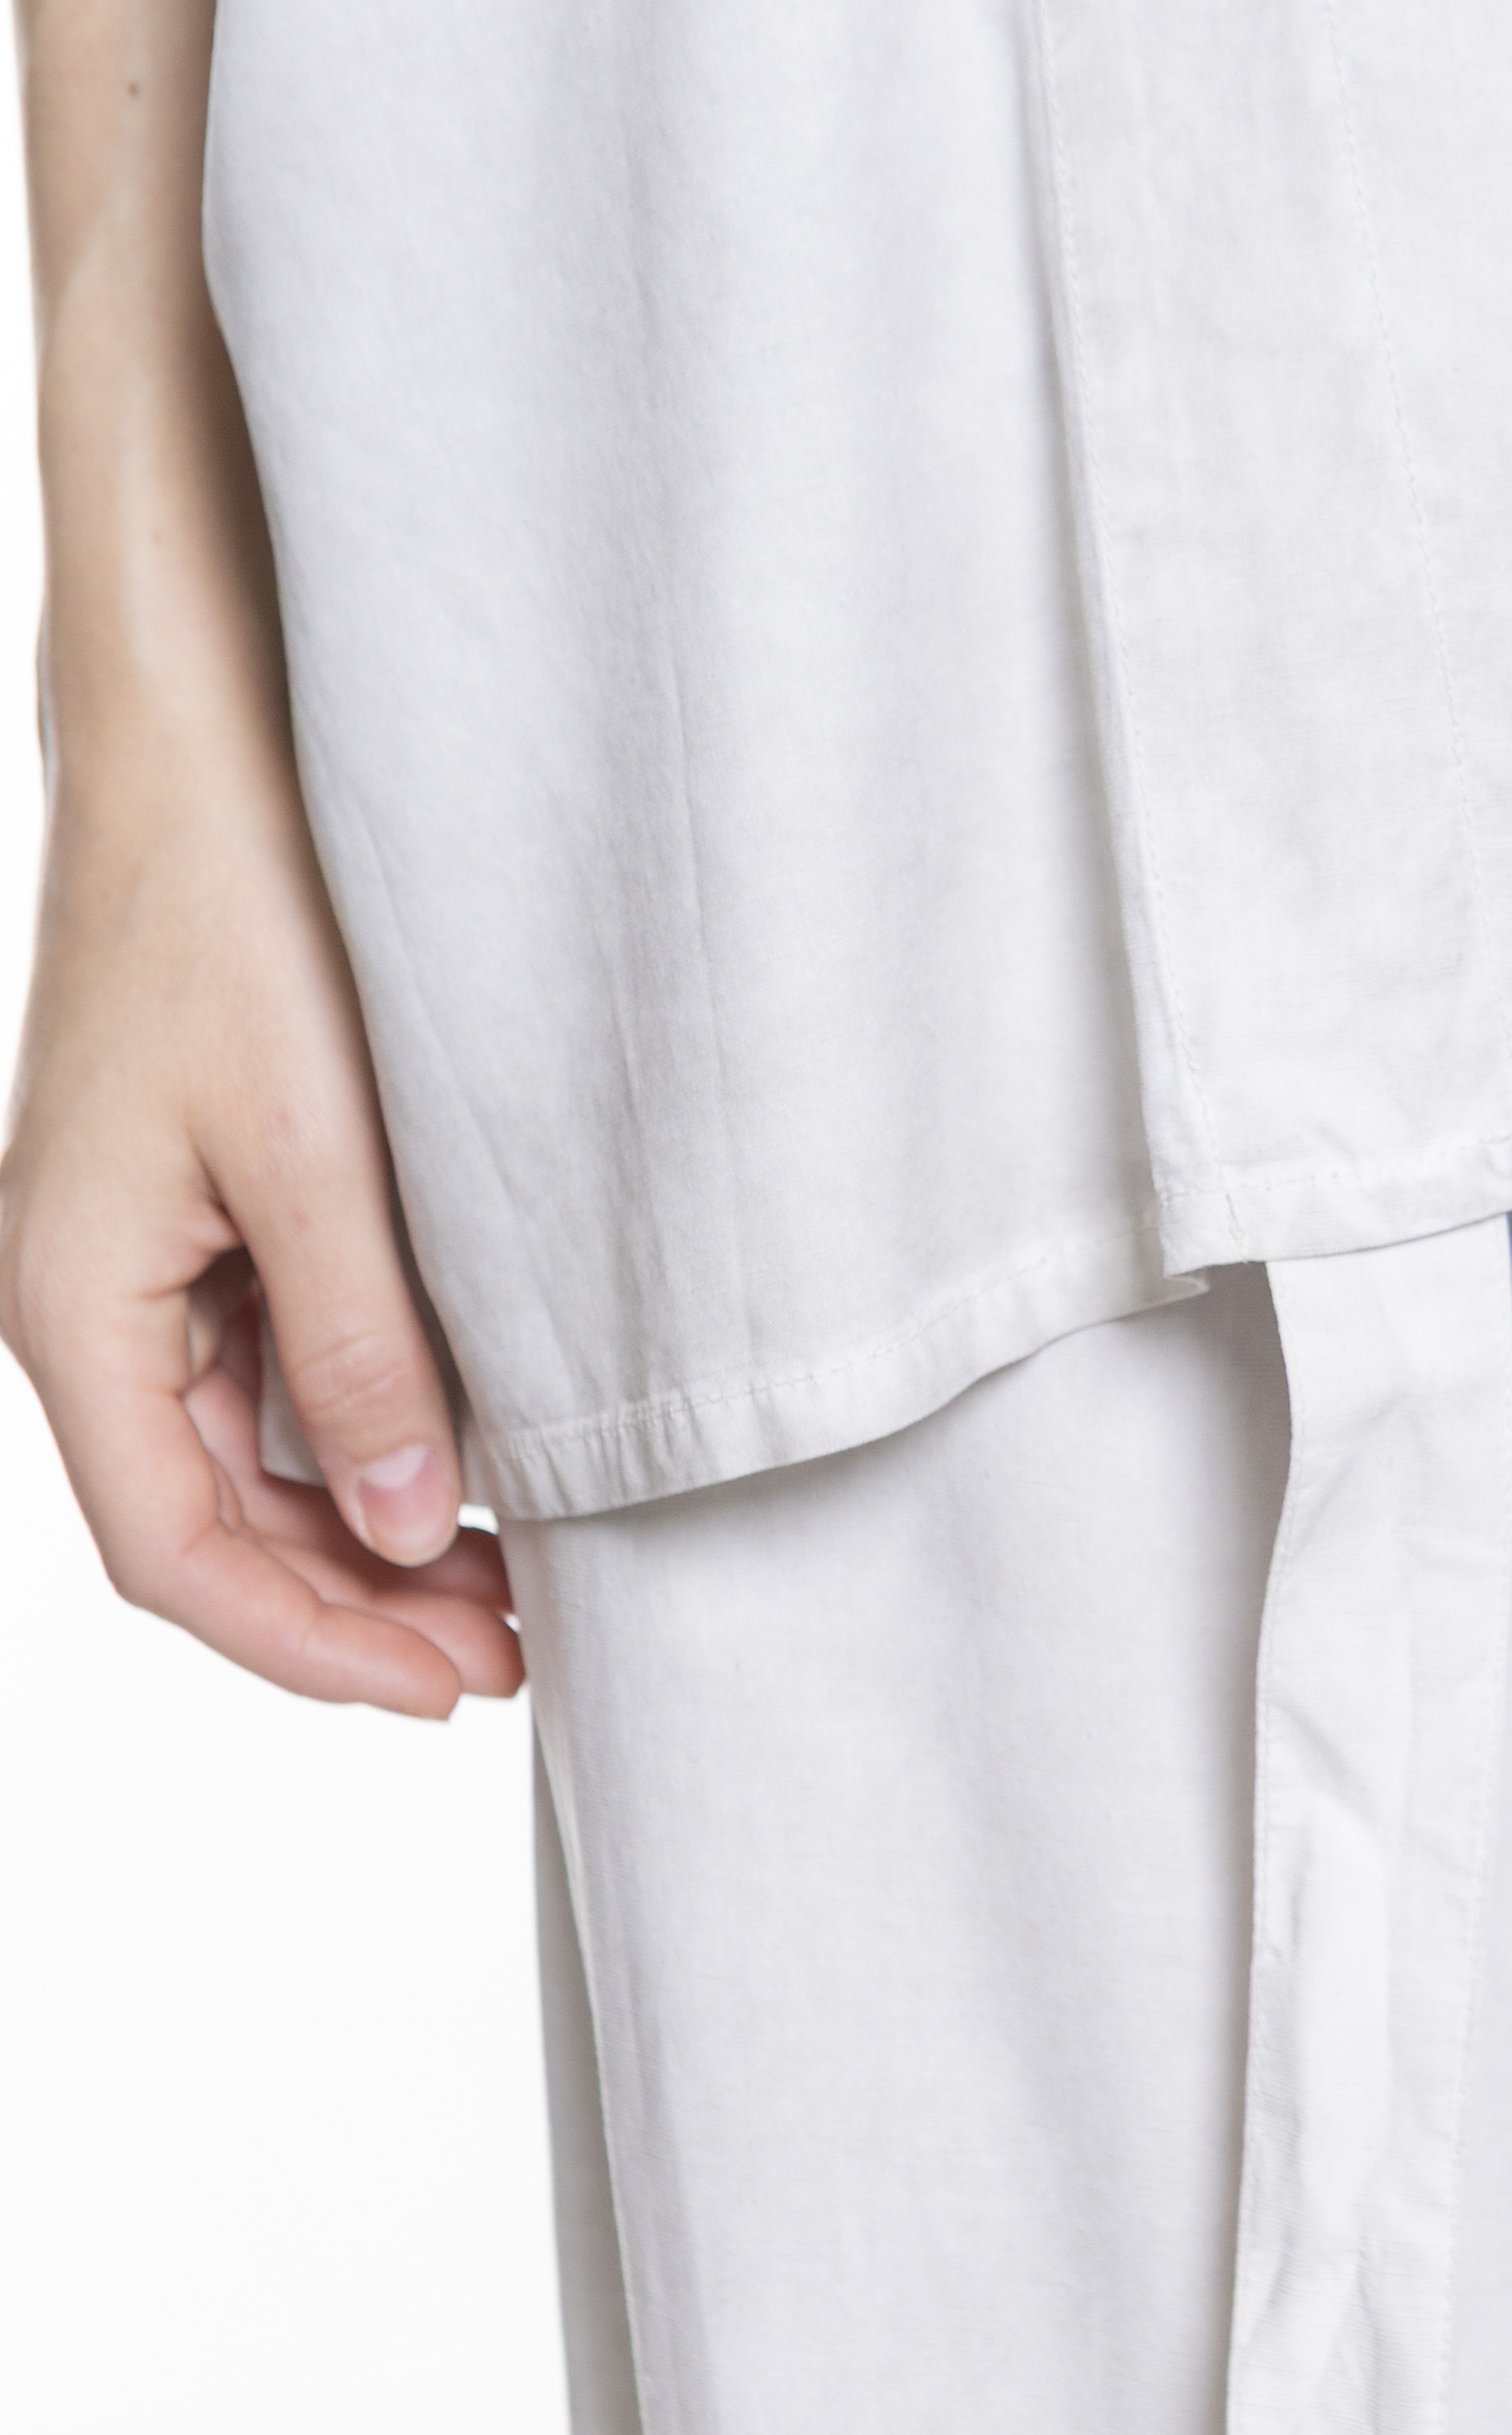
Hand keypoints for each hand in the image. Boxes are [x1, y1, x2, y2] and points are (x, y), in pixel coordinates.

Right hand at [0, 754, 518, 1714]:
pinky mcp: (190, 1219)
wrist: (203, 744)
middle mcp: (80, 1302)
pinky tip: (466, 1468)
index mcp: (70, 1304)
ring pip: (243, 1464)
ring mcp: (133, 1263)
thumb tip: (405, 1523)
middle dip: (358, 1607)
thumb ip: (356, 1350)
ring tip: (517, 1587)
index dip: (312, 1646)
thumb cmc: (238, 916)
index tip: (450, 1690)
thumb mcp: (317, 1152)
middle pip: (209, 1527)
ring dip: (369, 1535)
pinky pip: (261, 1379)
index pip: (175, 1555)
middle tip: (519, 1654)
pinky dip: (359, 1440)